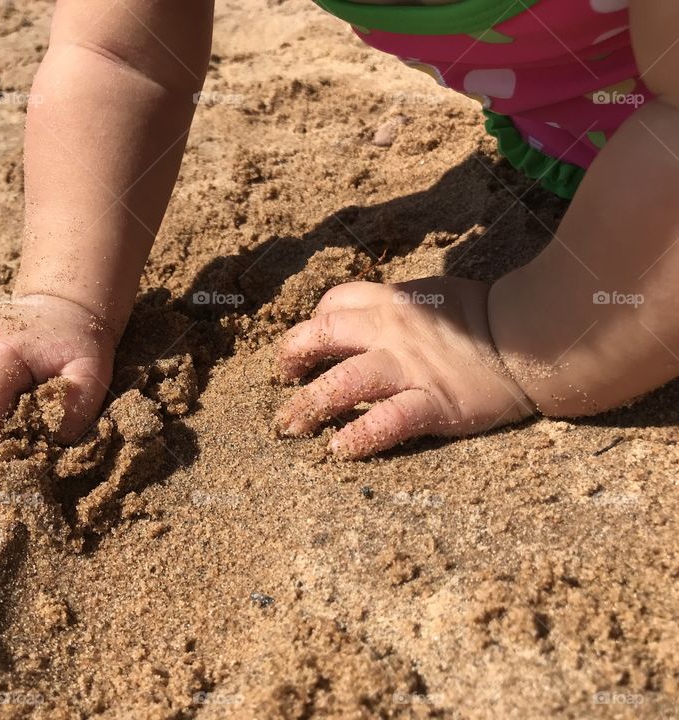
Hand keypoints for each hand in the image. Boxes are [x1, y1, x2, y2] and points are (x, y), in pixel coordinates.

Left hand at [274, 277, 535, 458]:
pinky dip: (357, 437)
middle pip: (320, 337)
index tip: (307, 349)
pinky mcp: (433, 403)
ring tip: (290, 428)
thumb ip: (396, 309)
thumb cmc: (485, 320)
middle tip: (284, 383)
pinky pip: (385, 421)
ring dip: (308, 407)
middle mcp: (391, 330)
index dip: (311, 326)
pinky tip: (339, 450)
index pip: (332, 304)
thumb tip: (363, 323)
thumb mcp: (432, 298)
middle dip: (291, 359)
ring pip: (341, 383)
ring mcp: (410, 367)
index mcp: (392, 301)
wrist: (536, 340)